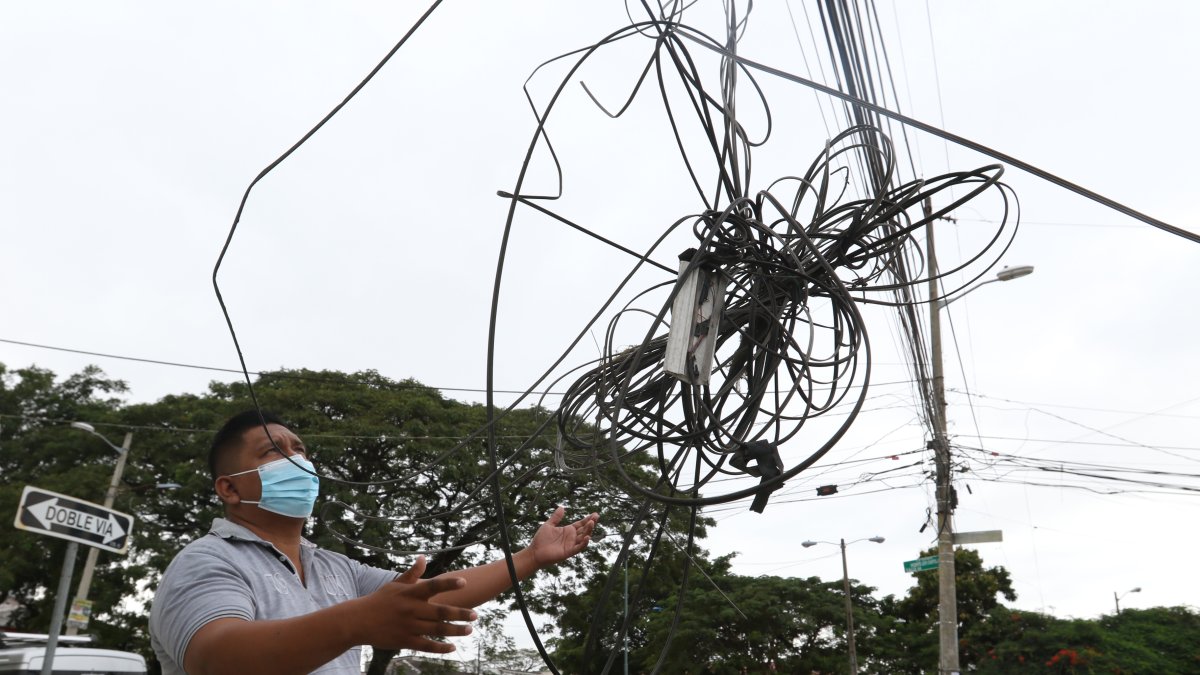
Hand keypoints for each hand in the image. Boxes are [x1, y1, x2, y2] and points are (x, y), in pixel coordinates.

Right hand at [351, 555, 476, 652]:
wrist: (358, 621)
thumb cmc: (380, 600)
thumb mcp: (395, 585)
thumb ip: (412, 574)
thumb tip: (423, 558)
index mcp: (410, 593)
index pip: (432, 586)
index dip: (448, 584)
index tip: (464, 582)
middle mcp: (411, 609)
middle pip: (440, 612)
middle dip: (459, 614)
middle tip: (475, 615)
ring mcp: (408, 626)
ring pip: (436, 629)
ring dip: (455, 631)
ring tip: (469, 629)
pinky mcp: (405, 641)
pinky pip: (426, 645)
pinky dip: (440, 647)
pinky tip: (452, 648)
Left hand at [527, 507, 599, 567]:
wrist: (535, 552)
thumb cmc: (541, 539)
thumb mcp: (548, 525)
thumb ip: (556, 517)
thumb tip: (561, 507)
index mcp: (568, 531)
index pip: (580, 524)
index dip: (587, 519)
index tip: (595, 514)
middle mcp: (571, 537)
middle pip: (584, 530)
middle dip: (591, 523)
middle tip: (596, 516)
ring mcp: (571, 544)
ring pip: (583, 537)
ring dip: (588, 531)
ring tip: (591, 523)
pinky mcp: (569, 551)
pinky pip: (578, 548)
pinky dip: (584, 543)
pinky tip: (587, 537)